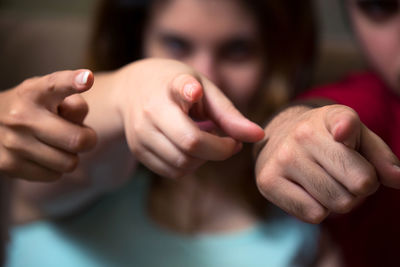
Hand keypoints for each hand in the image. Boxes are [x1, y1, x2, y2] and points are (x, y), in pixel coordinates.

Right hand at [0, 70, 96, 180]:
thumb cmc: (36, 108)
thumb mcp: (53, 97)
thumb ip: (75, 105)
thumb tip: (79, 121)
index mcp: (35, 92)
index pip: (56, 84)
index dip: (72, 81)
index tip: (87, 78)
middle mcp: (21, 115)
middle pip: (78, 140)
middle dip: (88, 140)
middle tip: (81, 135)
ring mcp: (12, 142)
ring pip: (69, 163)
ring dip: (70, 156)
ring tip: (57, 144)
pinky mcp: (8, 165)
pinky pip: (55, 175)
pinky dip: (55, 169)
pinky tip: (43, 156)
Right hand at [114, 59, 264, 177]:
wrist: (131, 90)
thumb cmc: (176, 86)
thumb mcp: (204, 89)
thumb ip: (229, 114)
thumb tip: (259, 136)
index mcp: (169, 85)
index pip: (178, 88)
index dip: (187, 90)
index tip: (194, 91)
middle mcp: (150, 111)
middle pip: (190, 143)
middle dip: (219, 150)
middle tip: (230, 142)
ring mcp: (139, 134)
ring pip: (182, 164)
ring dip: (204, 159)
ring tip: (207, 140)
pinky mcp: (137, 152)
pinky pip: (172, 171)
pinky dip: (189, 165)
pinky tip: (191, 148)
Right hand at [255, 104, 399, 222]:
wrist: (280, 140)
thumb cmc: (327, 141)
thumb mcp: (358, 138)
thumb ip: (381, 157)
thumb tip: (397, 179)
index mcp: (329, 117)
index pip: (345, 124)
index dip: (347, 131)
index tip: (343, 133)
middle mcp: (302, 135)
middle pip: (358, 185)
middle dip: (360, 188)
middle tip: (344, 176)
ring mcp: (282, 158)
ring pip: (337, 203)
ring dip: (340, 201)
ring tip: (326, 183)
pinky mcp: (267, 181)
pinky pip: (314, 215)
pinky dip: (318, 210)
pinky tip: (308, 192)